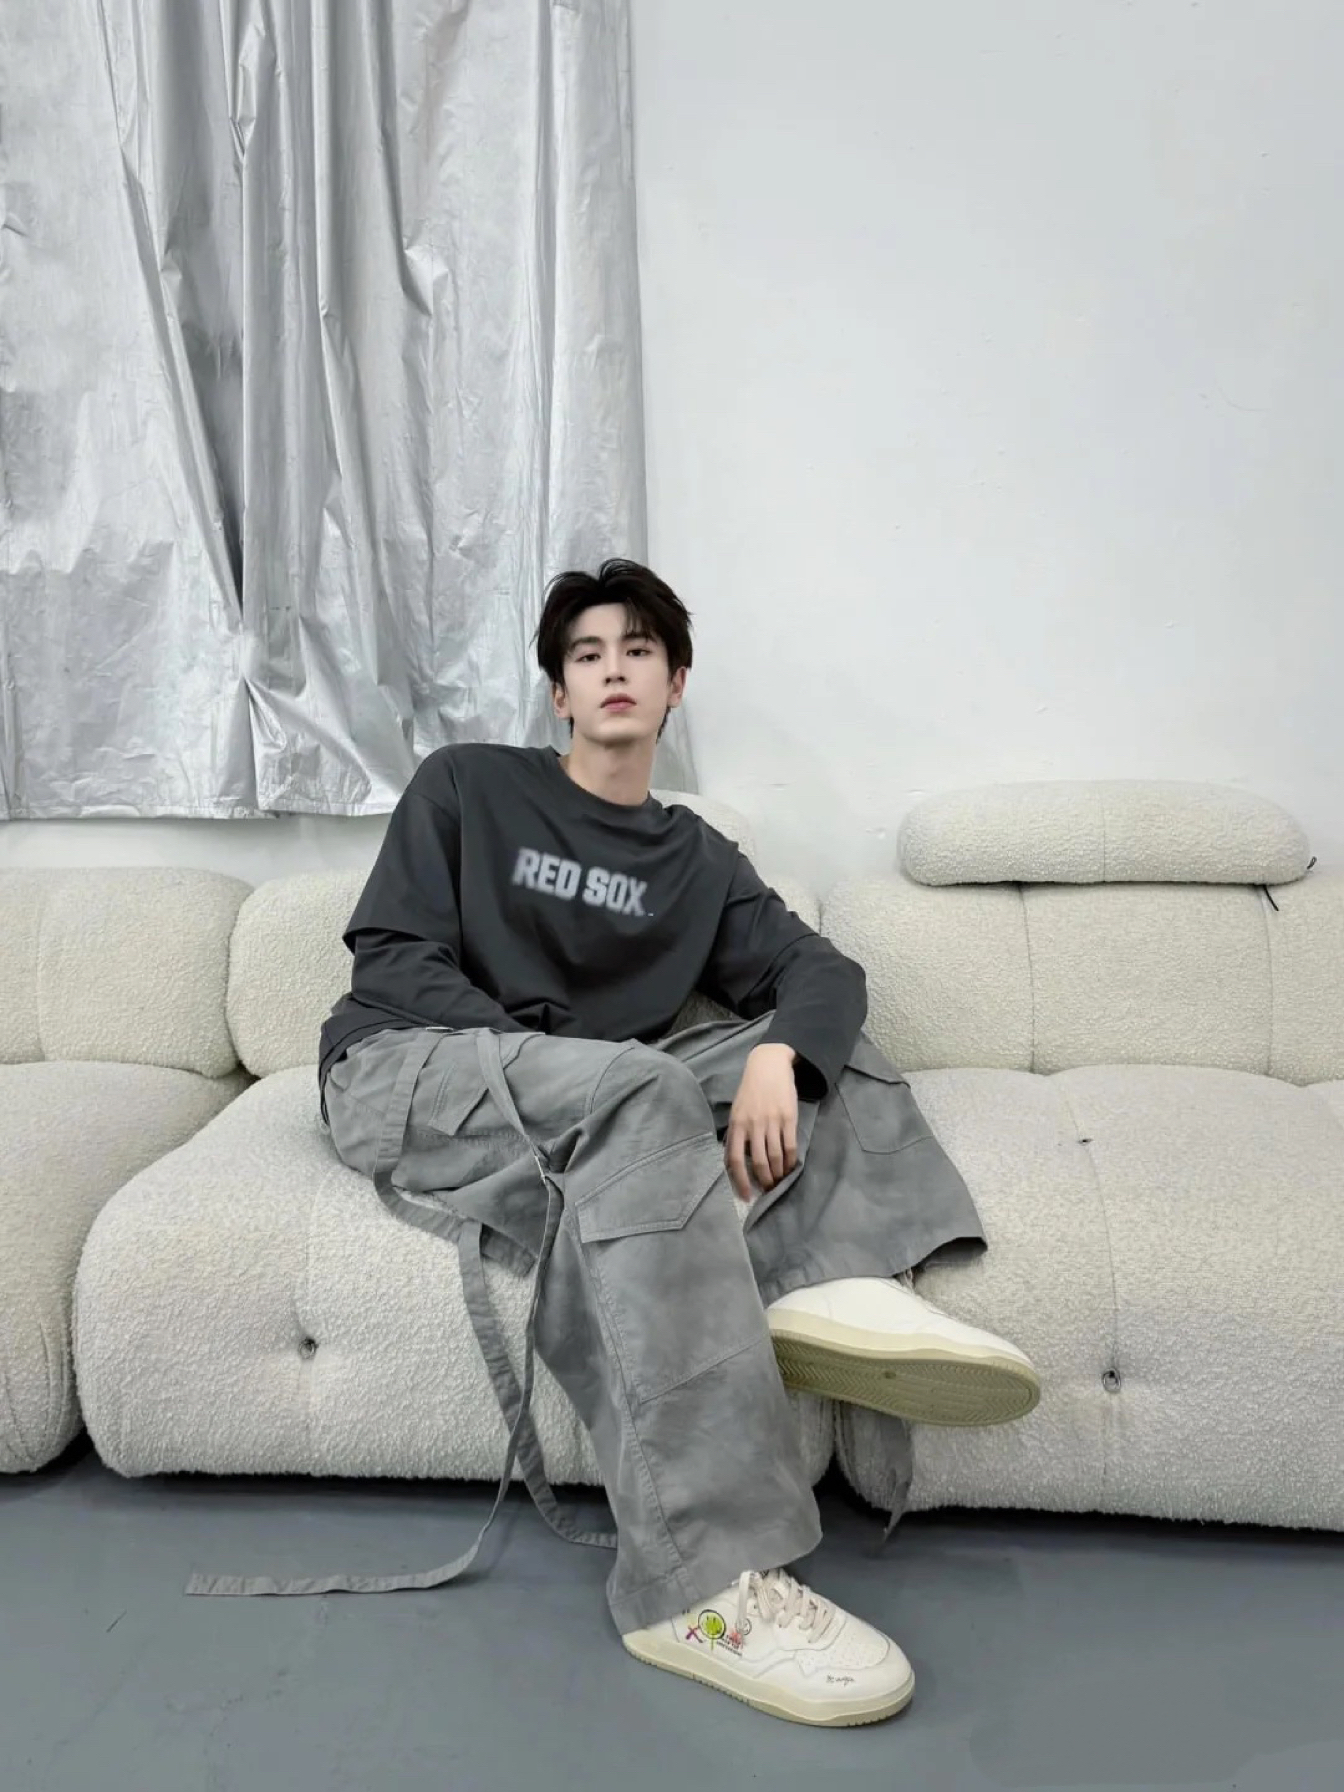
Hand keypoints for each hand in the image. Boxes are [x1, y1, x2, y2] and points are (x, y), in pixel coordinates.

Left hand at [724, 1044, 798, 1202]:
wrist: (769, 1065)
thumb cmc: (750, 1090)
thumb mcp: (737, 1110)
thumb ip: (736, 1133)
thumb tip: (734, 1161)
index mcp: (736, 1124)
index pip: (734, 1159)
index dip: (739, 1181)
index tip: (745, 1196)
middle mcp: (753, 1124)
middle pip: (757, 1162)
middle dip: (763, 1180)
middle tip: (767, 1189)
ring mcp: (771, 1121)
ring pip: (774, 1157)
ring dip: (777, 1173)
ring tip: (779, 1181)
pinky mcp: (788, 1118)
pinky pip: (789, 1146)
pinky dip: (790, 1161)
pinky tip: (790, 1168)